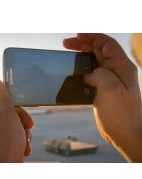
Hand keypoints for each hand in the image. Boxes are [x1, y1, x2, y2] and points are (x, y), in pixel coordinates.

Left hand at [0, 79, 33, 162]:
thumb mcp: (4, 115)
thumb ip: (2, 98)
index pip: (3, 104)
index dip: (19, 112)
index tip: (29, 123)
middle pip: (7, 119)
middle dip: (21, 127)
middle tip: (26, 135)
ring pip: (9, 132)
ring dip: (21, 138)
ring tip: (23, 147)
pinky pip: (5, 144)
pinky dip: (15, 147)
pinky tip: (20, 153)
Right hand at [64, 33, 141, 161]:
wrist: (124, 132)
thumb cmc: (121, 113)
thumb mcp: (110, 89)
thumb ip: (99, 74)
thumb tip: (88, 74)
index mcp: (121, 66)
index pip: (106, 44)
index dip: (91, 37)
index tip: (76, 36)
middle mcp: (116, 71)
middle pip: (98, 50)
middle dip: (82, 45)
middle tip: (66, 45)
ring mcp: (109, 80)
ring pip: (93, 62)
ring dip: (80, 57)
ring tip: (67, 55)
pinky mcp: (102, 89)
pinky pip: (90, 75)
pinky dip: (81, 70)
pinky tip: (73, 73)